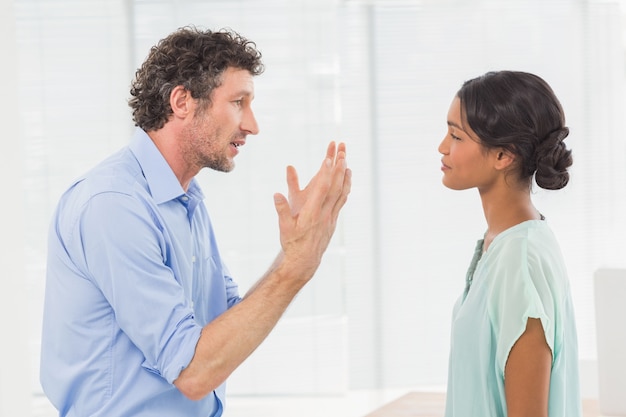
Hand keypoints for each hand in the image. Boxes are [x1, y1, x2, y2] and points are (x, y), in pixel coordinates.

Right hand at [273, 141, 351, 279]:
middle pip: (335, 187)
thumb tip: (276, 194)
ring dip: (345, 175)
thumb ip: (281, 210)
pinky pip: (342, 199)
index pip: (321, 190)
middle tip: (342, 152)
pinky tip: (347, 178)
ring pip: (342, 192)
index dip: (326, 174)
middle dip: (339, 168)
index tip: (328, 158)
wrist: (304, 261)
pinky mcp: (334, 219)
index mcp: (312, 214)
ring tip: (347, 161)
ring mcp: (331, 216)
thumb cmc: (292, 243)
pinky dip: (345, 186)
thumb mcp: (284, 227)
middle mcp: (325, 214)